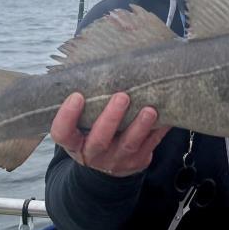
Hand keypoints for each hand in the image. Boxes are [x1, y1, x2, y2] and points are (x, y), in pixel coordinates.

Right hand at [50, 92, 169, 176]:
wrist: (107, 164)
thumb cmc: (92, 131)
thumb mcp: (81, 124)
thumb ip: (86, 104)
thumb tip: (97, 65)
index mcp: (74, 143)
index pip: (62, 133)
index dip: (67, 117)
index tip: (77, 96)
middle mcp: (93, 154)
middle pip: (99, 140)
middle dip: (111, 118)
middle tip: (122, 96)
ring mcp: (117, 160)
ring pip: (129, 145)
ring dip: (140, 126)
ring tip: (150, 110)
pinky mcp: (137, 161)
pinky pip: (150, 146)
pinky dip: (159, 130)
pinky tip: (166, 115)